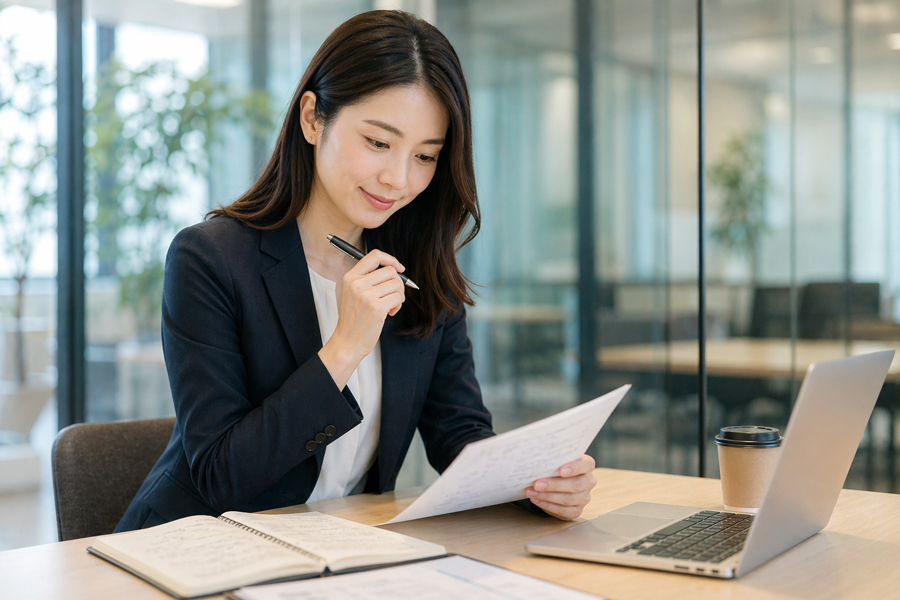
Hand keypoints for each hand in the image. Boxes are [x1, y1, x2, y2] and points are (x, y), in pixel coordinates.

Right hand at [319, 249, 405, 388]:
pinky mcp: (376, 308)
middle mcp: (356, 283)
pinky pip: (398, 298)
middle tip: (393, 296)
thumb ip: (368, 279)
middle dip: (398, 283)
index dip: (391, 259)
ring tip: (390, 306)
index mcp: (350, 277)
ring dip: (398, 296)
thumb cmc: (353, 319)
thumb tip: (395, 269)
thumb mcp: (353, 293)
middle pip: (390, 271)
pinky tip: (389, 313)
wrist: (347, 342)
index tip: (399, 268)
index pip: (374, 255)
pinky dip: (397, 306)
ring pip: (396, 284)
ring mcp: (365, 295)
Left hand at [525, 455, 596, 519]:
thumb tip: (536, 461)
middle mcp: (588, 482)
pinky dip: (547, 505)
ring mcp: (584, 497)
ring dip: (547, 496)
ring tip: (531, 492)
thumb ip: (552, 460)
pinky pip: (563, 510)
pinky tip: (536, 500)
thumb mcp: (556, 461)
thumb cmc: (556, 468)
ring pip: (568, 499)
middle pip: (576, 484)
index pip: (587, 465)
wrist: (556, 484)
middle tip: (537, 484)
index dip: (575, 468)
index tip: (561, 470)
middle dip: (554, 485)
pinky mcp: (577, 510)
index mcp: (586, 466)